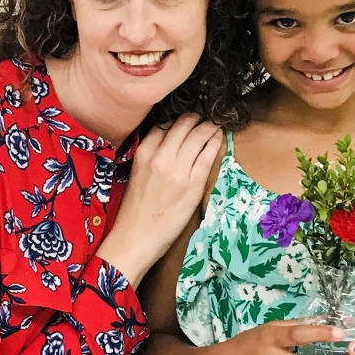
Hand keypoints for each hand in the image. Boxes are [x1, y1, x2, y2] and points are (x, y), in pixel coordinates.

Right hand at [97, 115, 221, 284]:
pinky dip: (215, 142)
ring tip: (215, 125)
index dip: (178, 118)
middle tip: (205, 117)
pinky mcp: (192, 185)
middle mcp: (160, 156)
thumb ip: (151, 154)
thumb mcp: (137, 172)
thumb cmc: (135, 209)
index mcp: (143, 152)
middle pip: (183, 124)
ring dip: (209, 126)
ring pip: (198, 135)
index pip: (164, 123)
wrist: (136, 237)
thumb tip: (170, 140)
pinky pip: (207, 155)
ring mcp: (178, 170)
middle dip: (196, 117)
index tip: (187, 118)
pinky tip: (218, 138)